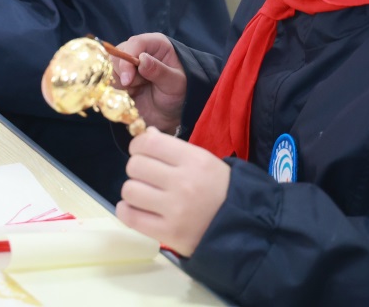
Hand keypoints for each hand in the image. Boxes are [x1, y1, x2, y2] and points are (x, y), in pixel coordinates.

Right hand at [112, 33, 186, 132]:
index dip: (127, 59)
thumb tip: (142, 59)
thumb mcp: (175, 84)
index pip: (135, 43)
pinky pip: (109, 80)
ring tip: (135, 91)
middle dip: (122, 73)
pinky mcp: (121, 78)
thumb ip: (160, 71)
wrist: (173, 114)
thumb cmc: (180, 94)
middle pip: (118, 54)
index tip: (127, 80)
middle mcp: (140, 51)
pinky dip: (115, 89)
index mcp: (156, 45)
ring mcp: (129, 65)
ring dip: (120, 83)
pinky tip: (129, 95)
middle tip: (134, 87)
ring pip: (110, 68)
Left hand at [116, 128, 230, 255]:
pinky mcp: (168, 233)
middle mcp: (183, 183)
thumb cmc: (221, 190)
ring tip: (144, 195)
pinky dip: (126, 211)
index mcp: (194, 160)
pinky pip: (130, 217)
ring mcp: (175, 210)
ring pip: (129, 190)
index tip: (142, 152)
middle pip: (135, 166)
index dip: (138, 145)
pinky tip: (136, 209)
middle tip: (147, 177)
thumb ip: (174, 149)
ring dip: (133, 191)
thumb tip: (146, 134)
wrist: (242, 227)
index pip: (149, 142)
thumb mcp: (204, 161)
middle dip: (137, 169)